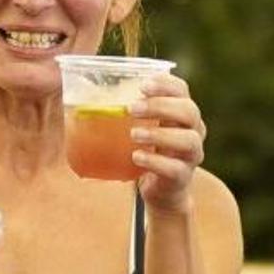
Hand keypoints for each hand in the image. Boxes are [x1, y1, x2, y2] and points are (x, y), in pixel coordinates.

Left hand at [129, 74, 209, 215]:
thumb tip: (79, 86)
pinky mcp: (182, 177)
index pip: (181, 89)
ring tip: (133, 134)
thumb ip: (121, 108)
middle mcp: (194, 130)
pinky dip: (155, 161)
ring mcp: (191, 155)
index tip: (142, 85)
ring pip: (188, 140)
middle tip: (132, 108)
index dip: (165, 84)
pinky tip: (136, 157)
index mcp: (181, 112)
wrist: (161, 190)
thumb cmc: (147, 150)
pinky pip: (175, 168)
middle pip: (189, 111)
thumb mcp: (139, 126)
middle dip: (160, 106)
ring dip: (159, 135)